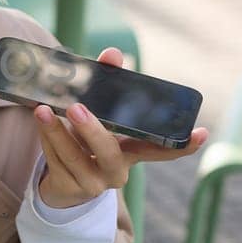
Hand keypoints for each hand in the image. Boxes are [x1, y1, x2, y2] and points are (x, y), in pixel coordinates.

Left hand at [34, 47, 209, 208]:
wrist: (61, 182)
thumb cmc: (86, 139)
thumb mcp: (98, 112)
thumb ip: (106, 82)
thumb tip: (113, 54)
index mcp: (132, 151)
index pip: (161, 150)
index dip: (183, 144)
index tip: (201, 132)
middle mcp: (118, 170)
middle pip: (111, 152)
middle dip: (93, 130)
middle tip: (77, 107)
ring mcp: (94, 183)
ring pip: (76, 157)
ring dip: (57, 132)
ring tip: (42, 110)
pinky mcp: (70, 188)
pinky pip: (56, 162)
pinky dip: (47, 139)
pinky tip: (40, 122)